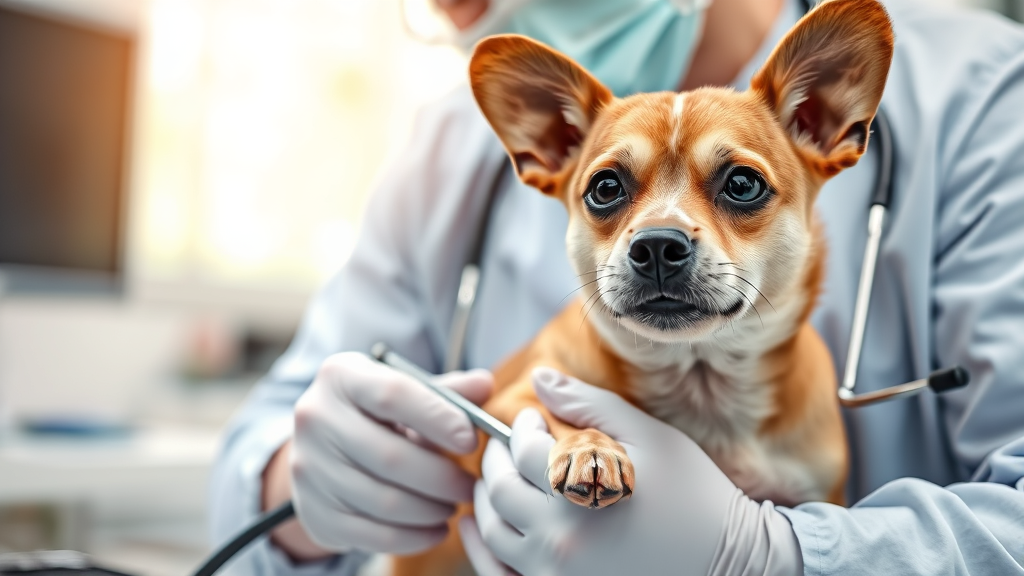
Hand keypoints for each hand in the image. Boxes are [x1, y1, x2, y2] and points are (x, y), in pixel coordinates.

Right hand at [285, 352, 492, 555]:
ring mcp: (309, 468)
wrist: (321, 451)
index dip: (438, 419)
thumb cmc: (376, 415)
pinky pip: (372, 534)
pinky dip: (413, 538)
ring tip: (454, 505)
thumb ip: (446, 392)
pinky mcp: (313, 511)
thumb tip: (485, 384)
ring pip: (384, 501)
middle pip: (391, 456)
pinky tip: (435, 529)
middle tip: (471, 486)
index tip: (470, 441)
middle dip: (442, 477)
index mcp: (341, 376)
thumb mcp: (406, 393)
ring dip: (431, 510)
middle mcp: (316, 418)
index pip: (393, 394)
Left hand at [460, 368, 801, 575]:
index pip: (523, 449)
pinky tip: (483, 525)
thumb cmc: (693, 495)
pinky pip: (501, 573)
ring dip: (488, 498)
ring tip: (503, 478)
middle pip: (499, 490)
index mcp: (582, 490)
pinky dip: (484, 548)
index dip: (521, 426)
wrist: (728, 562)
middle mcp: (561, 537)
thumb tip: (540, 377)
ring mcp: (557, 574)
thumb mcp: (648, 436)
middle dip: (496, 458)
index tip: (531, 418)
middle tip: (508, 444)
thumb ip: (589, 404)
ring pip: (493, 532)